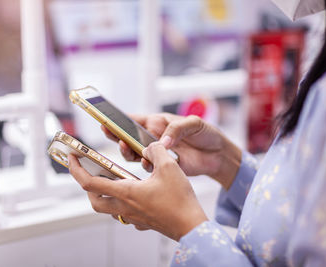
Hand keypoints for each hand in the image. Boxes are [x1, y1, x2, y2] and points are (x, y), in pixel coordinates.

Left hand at [68, 141, 206, 240]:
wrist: (191, 227)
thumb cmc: (180, 201)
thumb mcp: (169, 167)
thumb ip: (156, 151)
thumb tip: (150, 146)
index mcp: (125, 192)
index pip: (89, 183)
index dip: (76, 169)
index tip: (72, 158)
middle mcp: (125, 207)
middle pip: (94, 200)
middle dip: (86, 185)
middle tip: (88, 172)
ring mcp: (133, 217)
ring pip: (108, 208)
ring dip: (102, 195)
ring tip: (109, 180)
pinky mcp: (143, 222)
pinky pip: (124, 214)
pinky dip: (121, 204)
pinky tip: (132, 195)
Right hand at [102, 113, 240, 188]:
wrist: (218, 155)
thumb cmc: (206, 133)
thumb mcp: (194, 123)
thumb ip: (177, 129)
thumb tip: (161, 142)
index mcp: (157, 123)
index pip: (133, 120)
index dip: (118, 121)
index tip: (107, 122)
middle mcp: (152, 137)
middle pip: (128, 137)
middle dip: (117, 137)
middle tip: (114, 136)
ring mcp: (156, 153)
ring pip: (134, 153)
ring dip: (128, 152)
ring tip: (128, 148)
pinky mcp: (162, 167)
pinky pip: (147, 166)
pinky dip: (145, 165)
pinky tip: (148, 163)